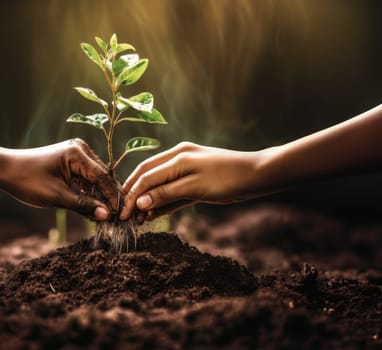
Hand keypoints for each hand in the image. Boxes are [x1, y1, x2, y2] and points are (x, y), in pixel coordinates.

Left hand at [0, 138, 118, 220]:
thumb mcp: (57, 197)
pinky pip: (86, 178)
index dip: (112, 198)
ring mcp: (76, 154)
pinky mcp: (71, 162)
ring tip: (107, 217)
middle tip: (118, 219)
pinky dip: (90, 193)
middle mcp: (80, 150)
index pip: (102, 177)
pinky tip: (94, 208)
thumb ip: (83, 206)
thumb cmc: (27, 181)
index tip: (121, 215)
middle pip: (102, 177)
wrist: (5, 170)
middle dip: (109, 198)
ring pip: (95, 179)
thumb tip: (107, 216)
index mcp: (77, 153)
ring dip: (100, 197)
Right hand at [120, 142, 262, 221]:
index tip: (123, 214)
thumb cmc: (229, 179)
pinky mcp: (194, 180)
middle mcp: (178, 158)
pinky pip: (173, 191)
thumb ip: (166, 194)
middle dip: (135, 196)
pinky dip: (163, 202)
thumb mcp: (195, 187)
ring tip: (139, 220)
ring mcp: (186, 168)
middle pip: (148, 176)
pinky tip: (153, 215)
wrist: (259, 175)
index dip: (132, 195)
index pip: (146, 176)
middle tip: (126, 216)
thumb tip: (140, 202)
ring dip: (148, 201)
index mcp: (177, 155)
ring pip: (159, 185)